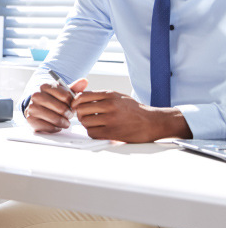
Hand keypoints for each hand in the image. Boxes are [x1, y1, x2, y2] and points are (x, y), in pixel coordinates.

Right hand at [25, 78, 87, 132]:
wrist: (37, 107)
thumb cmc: (54, 99)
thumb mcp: (63, 92)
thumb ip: (75, 87)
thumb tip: (84, 81)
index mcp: (44, 86)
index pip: (65, 96)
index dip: (71, 102)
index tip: (71, 105)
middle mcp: (36, 95)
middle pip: (61, 108)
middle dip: (68, 114)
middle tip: (70, 115)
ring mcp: (32, 107)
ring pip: (55, 119)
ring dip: (64, 122)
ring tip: (65, 122)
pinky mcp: (31, 119)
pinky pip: (49, 127)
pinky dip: (56, 128)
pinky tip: (57, 125)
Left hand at [72, 90, 192, 142]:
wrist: (152, 122)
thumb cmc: (135, 109)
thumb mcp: (118, 96)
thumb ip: (101, 96)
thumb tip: (81, 97)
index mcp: (109, 94)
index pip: (82, 96)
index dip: (75, 102)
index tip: (76, 106)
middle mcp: (109, 105)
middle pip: (81, 109)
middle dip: (79, 114)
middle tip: (84, 116)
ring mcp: (111, 119)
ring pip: (85, 121)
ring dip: (86, 124)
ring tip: (93, 124)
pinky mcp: (113, 132)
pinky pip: (92, 133)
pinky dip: (92, 132)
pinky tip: (98, 131)